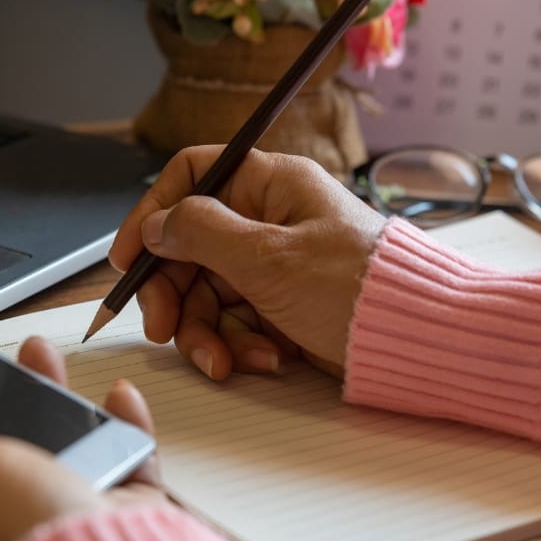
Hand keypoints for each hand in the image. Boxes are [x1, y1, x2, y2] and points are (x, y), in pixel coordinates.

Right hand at [108, 146, 386, 379]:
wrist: (415, 341)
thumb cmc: (356, 288)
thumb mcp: (266, 257)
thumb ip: (200, 234)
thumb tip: (157, 224)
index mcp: (270, 185)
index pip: (190, 178)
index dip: (151, 214)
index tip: (125, 259)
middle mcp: (270, 219)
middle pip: (190, 248)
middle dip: (175, 296)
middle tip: (165, 331)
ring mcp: (277, 264)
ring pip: (209, 293)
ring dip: (209, 333)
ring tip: (225, 362)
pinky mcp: (286, 305)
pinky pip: (239, 321)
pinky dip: (242, 345)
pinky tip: (266, 360)